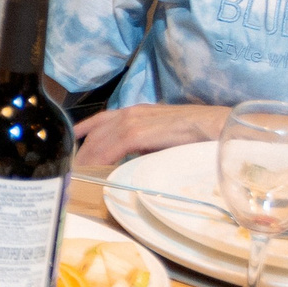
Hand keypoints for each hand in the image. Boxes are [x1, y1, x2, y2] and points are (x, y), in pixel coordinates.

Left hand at [73, 103, 225, 167]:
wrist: (218, 126)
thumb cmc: (198, 134)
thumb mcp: (164, 137)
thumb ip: (145, 144)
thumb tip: (132, 161)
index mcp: (136, 112)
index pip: (101, 120)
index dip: (83, 132)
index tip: (71, 145)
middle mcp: (131, 113)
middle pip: (95, 133)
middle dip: (80, 152)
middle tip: (69, 169)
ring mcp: (133, 121)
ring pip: (99, 140)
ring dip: (85, 158)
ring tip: (74, 174)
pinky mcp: (139, 132)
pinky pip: (111, 147)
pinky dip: (98, 159)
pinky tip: (91, 170)